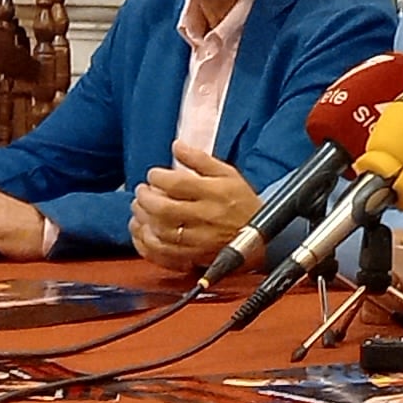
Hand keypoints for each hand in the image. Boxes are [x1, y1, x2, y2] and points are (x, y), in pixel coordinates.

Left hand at [131, 146, 257, 269]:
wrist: (261, 238)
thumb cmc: (243, 203)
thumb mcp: (227, 174)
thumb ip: (200, 159)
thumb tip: (176, 146)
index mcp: (214, 193)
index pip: (176, 184)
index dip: (157, 177)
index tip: (153, 175)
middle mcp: (205, 217)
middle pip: (163, 209)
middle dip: (145, 198)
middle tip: (142, 191)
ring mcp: (199, 240)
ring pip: (159, 231)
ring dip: (142, 218)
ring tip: (141, 209)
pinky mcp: (194, 257)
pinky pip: (162, 253)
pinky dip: (146, 242)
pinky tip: (144, 231)